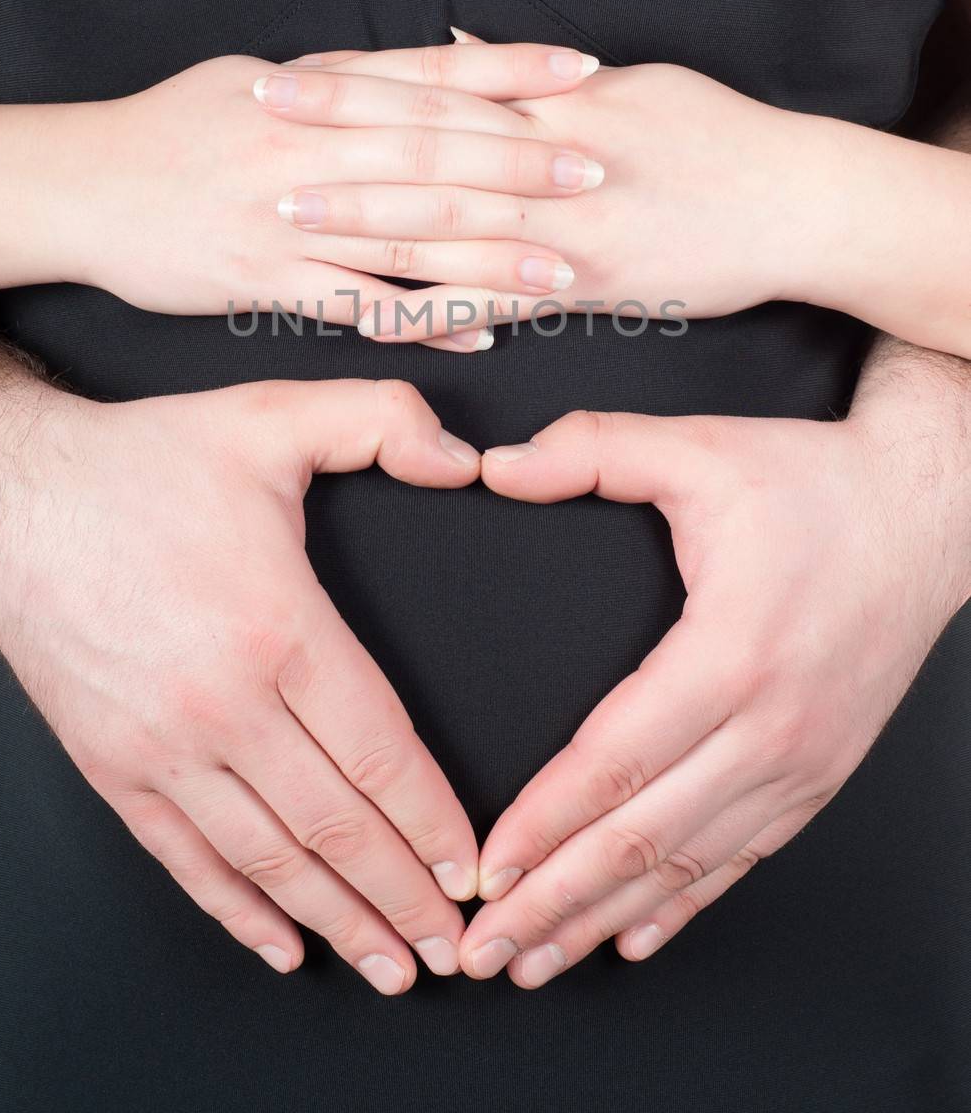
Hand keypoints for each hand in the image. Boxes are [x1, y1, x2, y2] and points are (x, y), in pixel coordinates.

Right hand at [0, 377, 481, 991]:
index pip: (380, 752)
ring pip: (269, 860)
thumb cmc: (143, 467)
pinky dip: (239, 912)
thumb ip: (381, 420)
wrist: (10, 505)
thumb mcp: (272, 417)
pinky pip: (187, 861)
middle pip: (335, 826)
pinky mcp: (116, 769)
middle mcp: (224, 706)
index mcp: (279, 629)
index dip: (434, 820)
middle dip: (404, 895)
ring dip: (337, 920)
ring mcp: (164, 748)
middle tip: (455, 944)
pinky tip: (280, 944)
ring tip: (390, 964)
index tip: (474, 865)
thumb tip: (462, 456)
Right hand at [61, 46, 600, 351]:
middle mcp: (304, 148)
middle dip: (521, 165)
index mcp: (307, 88)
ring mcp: (285, 218)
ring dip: (491, 255)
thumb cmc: (172, 128)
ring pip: (406, 237)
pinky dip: (425, 319)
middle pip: (431, 153)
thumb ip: (335, 80)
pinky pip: (358, 305)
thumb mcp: (249, 80)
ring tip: (565, 269)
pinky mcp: (263, 281)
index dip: (508, 71)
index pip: (426, 73)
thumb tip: (416, 66)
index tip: (583, 70)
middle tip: (598, 174)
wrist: (81, 185)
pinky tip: (484, 331)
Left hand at [283, 44, 816, 342]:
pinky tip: (372, 316)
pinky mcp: (587, 289)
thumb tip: (453, 44)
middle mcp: (550, 160)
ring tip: (286, 214)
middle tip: (256, 127)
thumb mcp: (628, 82)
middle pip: (422, 145)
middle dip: (334, 137)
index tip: (287, 70)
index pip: (435, 84)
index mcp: (554, 102)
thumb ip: (531, 73)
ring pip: (445, 225)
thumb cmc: (714, 135)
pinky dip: (431, 311)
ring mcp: (565, 228)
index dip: (355, 79)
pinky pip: (494, 304)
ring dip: (361, 221)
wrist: (795, 202)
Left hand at [457, 406, 969, 986]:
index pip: (616, 760)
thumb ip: (593, 449)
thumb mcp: (699, 448)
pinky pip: (740, 859)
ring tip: (535, 962)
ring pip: (687, 865)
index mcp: (731, 652)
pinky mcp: (818, 774)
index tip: (485, 869)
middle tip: (483, 953)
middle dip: (553, 903)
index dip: (544, 822)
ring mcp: (801, 761)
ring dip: (603, 919)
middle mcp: (771, 726)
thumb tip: (496, 464)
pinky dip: (681, 906)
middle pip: (642, 837)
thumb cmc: (812, 484)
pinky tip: (631, 937)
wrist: (925, 514)